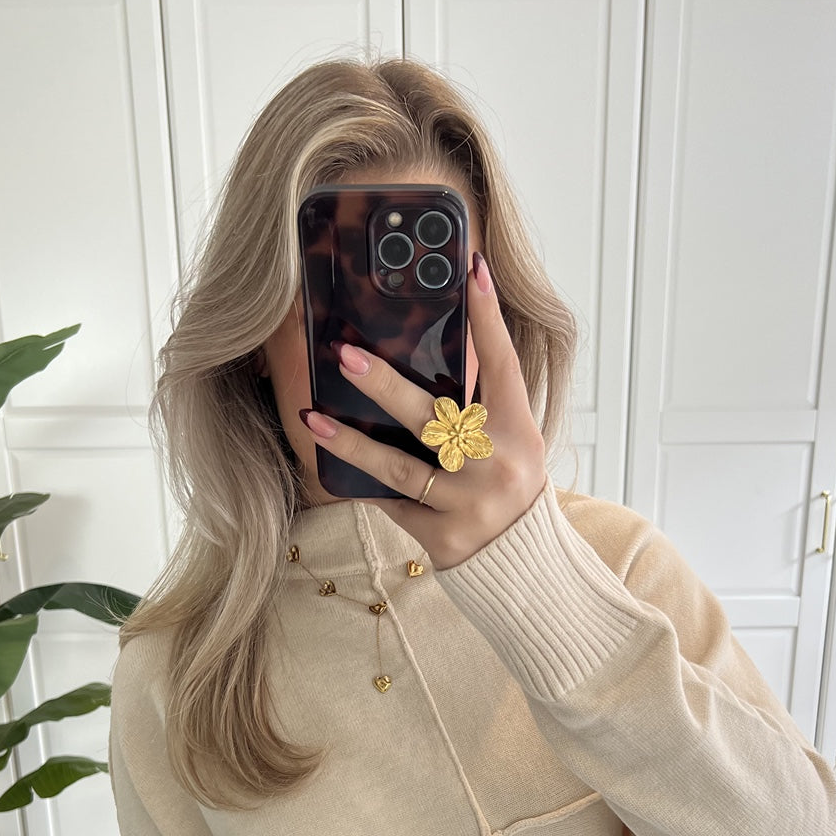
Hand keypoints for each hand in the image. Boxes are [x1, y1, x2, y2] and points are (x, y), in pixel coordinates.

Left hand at [298, 252, 547, 570]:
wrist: (521, 564)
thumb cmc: (507, 489)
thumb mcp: (511, 444)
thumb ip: (482, 406)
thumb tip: (430, 353)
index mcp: (519, 432)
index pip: (503, 365)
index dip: (488, 318)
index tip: (471, 271)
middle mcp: (496, 466)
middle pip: (433, 418)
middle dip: (386, 386)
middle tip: (345, 355)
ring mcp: (468, 505)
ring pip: (400, 468)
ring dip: (352, 443)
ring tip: (314, 419)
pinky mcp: (443, 536)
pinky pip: (393, 503)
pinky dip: (363, 484)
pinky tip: (329, 463)